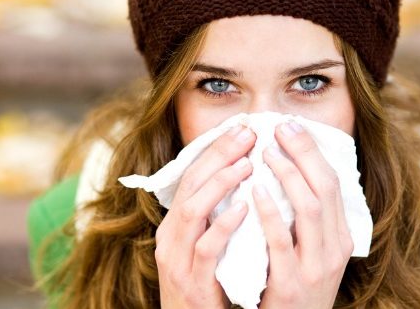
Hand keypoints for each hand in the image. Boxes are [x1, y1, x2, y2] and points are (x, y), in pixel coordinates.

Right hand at [155, 125, 255, 308]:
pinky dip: (224, 226)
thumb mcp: (205, 248)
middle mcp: (171, 238)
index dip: (216, 151)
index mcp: (175, 227)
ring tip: (247, 164)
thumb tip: (245, 180)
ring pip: (192, 211)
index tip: (242, 130)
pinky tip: (244, 208)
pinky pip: (206, 249)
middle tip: (248, 134)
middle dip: (218, 156)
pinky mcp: (192, 283)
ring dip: (220, 184)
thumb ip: (216, 218)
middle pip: (190, 186)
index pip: (192, 177)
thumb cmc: (206, 289)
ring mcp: (178, 260)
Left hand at [253, 120, 353, 308]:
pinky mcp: (290, 285)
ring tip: (267, 152)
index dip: (313, 152)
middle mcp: (334, 250)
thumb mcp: (312, 254)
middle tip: (280, 127)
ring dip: (287, 175)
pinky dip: (269, 212)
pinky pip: (281, 241)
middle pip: (325, 188)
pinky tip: (254, 191)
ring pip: (309, 208)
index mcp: (340, 238)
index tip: (292, 127)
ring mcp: (315, 268)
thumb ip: (307, 221)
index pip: (333, 184)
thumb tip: (291, 173)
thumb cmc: (295, 289)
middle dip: (304, 152)